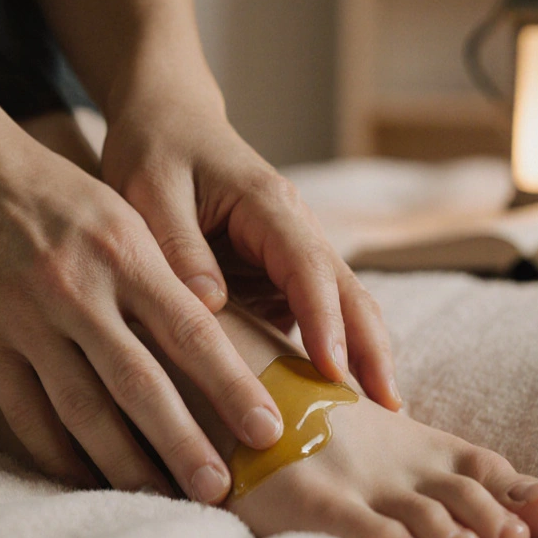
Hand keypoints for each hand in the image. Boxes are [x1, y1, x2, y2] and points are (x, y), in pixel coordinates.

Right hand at [0, 113, 284, 502]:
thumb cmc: (56, 193)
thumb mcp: (121, 216)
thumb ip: (163, 275)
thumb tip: (218, 342)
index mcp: (124, 252)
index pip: (191, 332)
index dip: (230, 387)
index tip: (266, 431)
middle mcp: (78, 288)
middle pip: (139, 383)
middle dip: (183, 442)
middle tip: (219, 491)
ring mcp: (25, 318)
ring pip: (82, 408)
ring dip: (124, 462)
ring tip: (160, 498)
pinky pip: (25, 411)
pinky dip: (56, 452)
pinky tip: (85, 480)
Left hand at [99, 92, 402, 410]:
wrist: (168, 120)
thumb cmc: (156, 150)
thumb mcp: (149, 190)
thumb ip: (177, 246)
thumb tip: (208, 306)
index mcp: (267, 203)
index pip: (307, 266)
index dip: (324, 320)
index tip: (333, 370)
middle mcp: (295, 227)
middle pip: (347, 290)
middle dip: (372, 347)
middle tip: (389, 407)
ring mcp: (293, 252)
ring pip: (343, 305)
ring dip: (363, 356)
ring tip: (379, 416)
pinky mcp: (280, 273)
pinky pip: (313, 316)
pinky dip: (330, 354)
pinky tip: (330, 400)